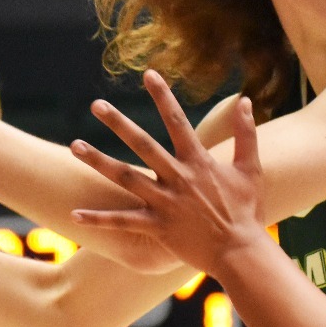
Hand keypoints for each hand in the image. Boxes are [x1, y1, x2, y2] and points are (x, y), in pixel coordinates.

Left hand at [68, 72, 265, 277]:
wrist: (240, 252)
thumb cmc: (246, 211)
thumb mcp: (251, 169)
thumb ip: (246, 133)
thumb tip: (244, 100)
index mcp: (198, 162)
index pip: (177, 121)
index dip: (163, 96)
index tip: (149, 74)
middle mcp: (178, 178)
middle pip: (142, 144)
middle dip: (118, 123)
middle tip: (96, 105)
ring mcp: (165, 203)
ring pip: (125, 177)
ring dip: (98, 161)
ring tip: (74, 146)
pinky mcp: (157, 227)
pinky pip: (123, 222)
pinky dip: (98, 219)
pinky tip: (75, 214)